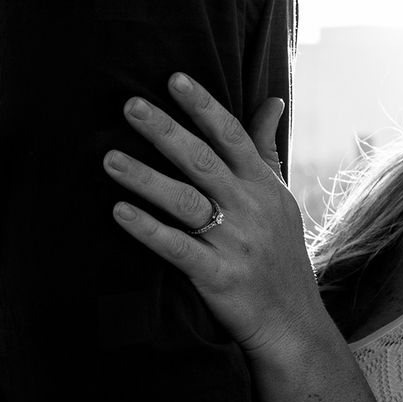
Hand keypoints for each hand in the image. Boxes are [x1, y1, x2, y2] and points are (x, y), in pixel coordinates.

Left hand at [105, 73, 324, 366]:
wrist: (293, 323)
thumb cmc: (280, 254)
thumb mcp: (280, 198)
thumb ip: (266, 149)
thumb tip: (273, 101)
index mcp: (262, 186)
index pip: (232, 136)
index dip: (203, 107)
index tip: (174, 78)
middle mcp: (250, 209)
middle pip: (203, 162)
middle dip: (166, 131)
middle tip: (130, 105)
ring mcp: (234, 243)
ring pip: (185, 202)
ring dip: (146, 178)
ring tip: (109, 159)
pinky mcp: (218, 276)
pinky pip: (178, 248)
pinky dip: (148, 229)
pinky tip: (119, 212)